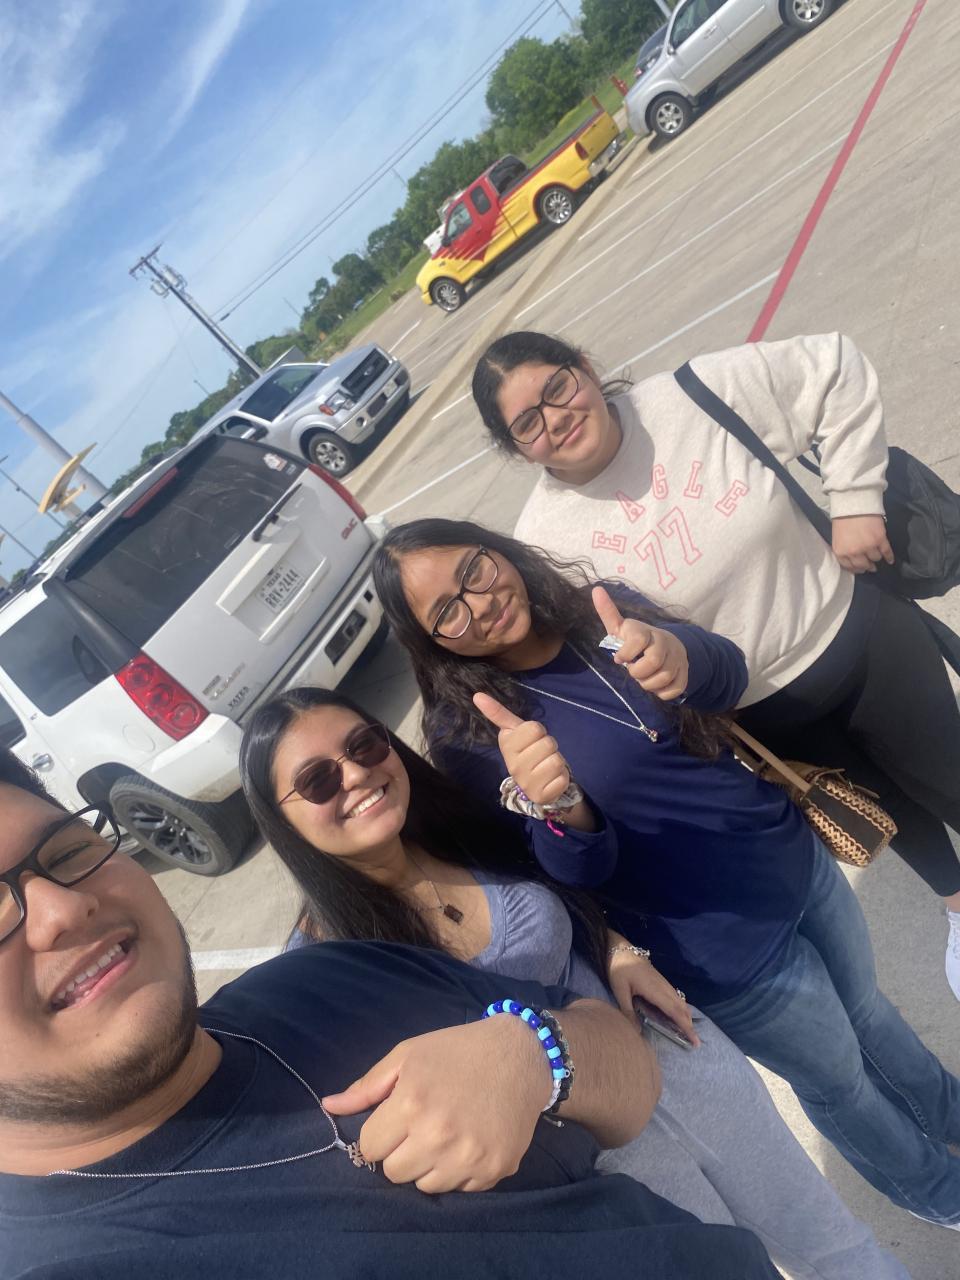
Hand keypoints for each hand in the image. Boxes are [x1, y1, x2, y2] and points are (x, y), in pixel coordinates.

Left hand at [323, 1016, 548, 1192]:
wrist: (520, 1055)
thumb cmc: (456, 1051)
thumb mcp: (408, 1055)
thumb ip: (367, 1086)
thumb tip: (328, 1106)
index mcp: (411, 1104)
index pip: (370, 1147)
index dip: (380, 1132)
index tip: (396, 1118)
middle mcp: (438, 1136)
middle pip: (394, 1173)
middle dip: (400, 1152)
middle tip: (420, 1127)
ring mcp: (468, 1157)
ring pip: (424, 1186)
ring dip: (428, 1165)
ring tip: (445, 1134)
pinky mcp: (494, 1170)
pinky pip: (459, 1190)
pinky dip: (458, 1172)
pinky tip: (468, 1142)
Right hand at [473, 691, 570, 805]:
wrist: (535, 782)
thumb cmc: (527, 751)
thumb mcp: (515, 731)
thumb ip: (498, 714)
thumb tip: (477, 694)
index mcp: (506, 746)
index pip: (535, 728)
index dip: (538, 731)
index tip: (531, 740)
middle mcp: (513, 766)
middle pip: (548, 743)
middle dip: (549, 746)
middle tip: (540, 754)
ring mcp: (526, 783)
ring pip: (557, 760)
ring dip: (557, 761)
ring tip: (546, 767)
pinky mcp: (541, 795)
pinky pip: (562, 777)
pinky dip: (561, 777)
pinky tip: (551, 780)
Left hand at [593, 586, 688, 699]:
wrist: (668, 645)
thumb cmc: (637, 639)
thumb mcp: (621, 627)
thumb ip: (608, 612)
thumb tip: (596, 589)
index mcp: (647, 631)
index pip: (639, 639)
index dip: (626, 653)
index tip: (619, 659)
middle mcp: (665, 642)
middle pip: (653, 661)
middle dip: (638, 672)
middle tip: (634, 670)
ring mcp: (678, 658)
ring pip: (664, 678)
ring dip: (648, 684)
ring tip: (645, 677)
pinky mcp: (685, 673)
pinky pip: (674, 690)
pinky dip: (661, 693)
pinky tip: (656, 684)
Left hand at [607, 943, 699, 1046]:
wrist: (619, 947)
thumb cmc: (618, 968)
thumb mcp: (619, 990)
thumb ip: (628, 1011)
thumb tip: (637, 1033)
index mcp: (655, 990)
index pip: (675, 1012)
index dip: (686, 1027)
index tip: (695, 1040)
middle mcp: (663, 986)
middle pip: (681, 1008)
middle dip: (689, 1025)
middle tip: (695, 1042)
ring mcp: (663, 982)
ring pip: (680, 1001)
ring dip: (686, 1016)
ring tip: (688, 1031)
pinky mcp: (660, 980)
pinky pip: (675, 996)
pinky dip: (681, 1007)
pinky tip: (678, 1013)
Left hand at [831, 514, 893, 573]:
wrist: (853, 503)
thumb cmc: (843, 519)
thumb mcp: (838, 538)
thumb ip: (844, 550)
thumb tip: (854, 560)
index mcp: (841, 552)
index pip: (850, 567)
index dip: (857, 569)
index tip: (861, 569)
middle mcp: (854, 552)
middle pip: (864, 565)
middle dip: (868, 566)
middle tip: (871, 566)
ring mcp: (867, 547)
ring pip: (875, 558)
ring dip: (876, 557)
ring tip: (877, 555)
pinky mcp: (880, 540)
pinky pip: (886, 552)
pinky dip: (889, 557)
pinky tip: (890, 560)